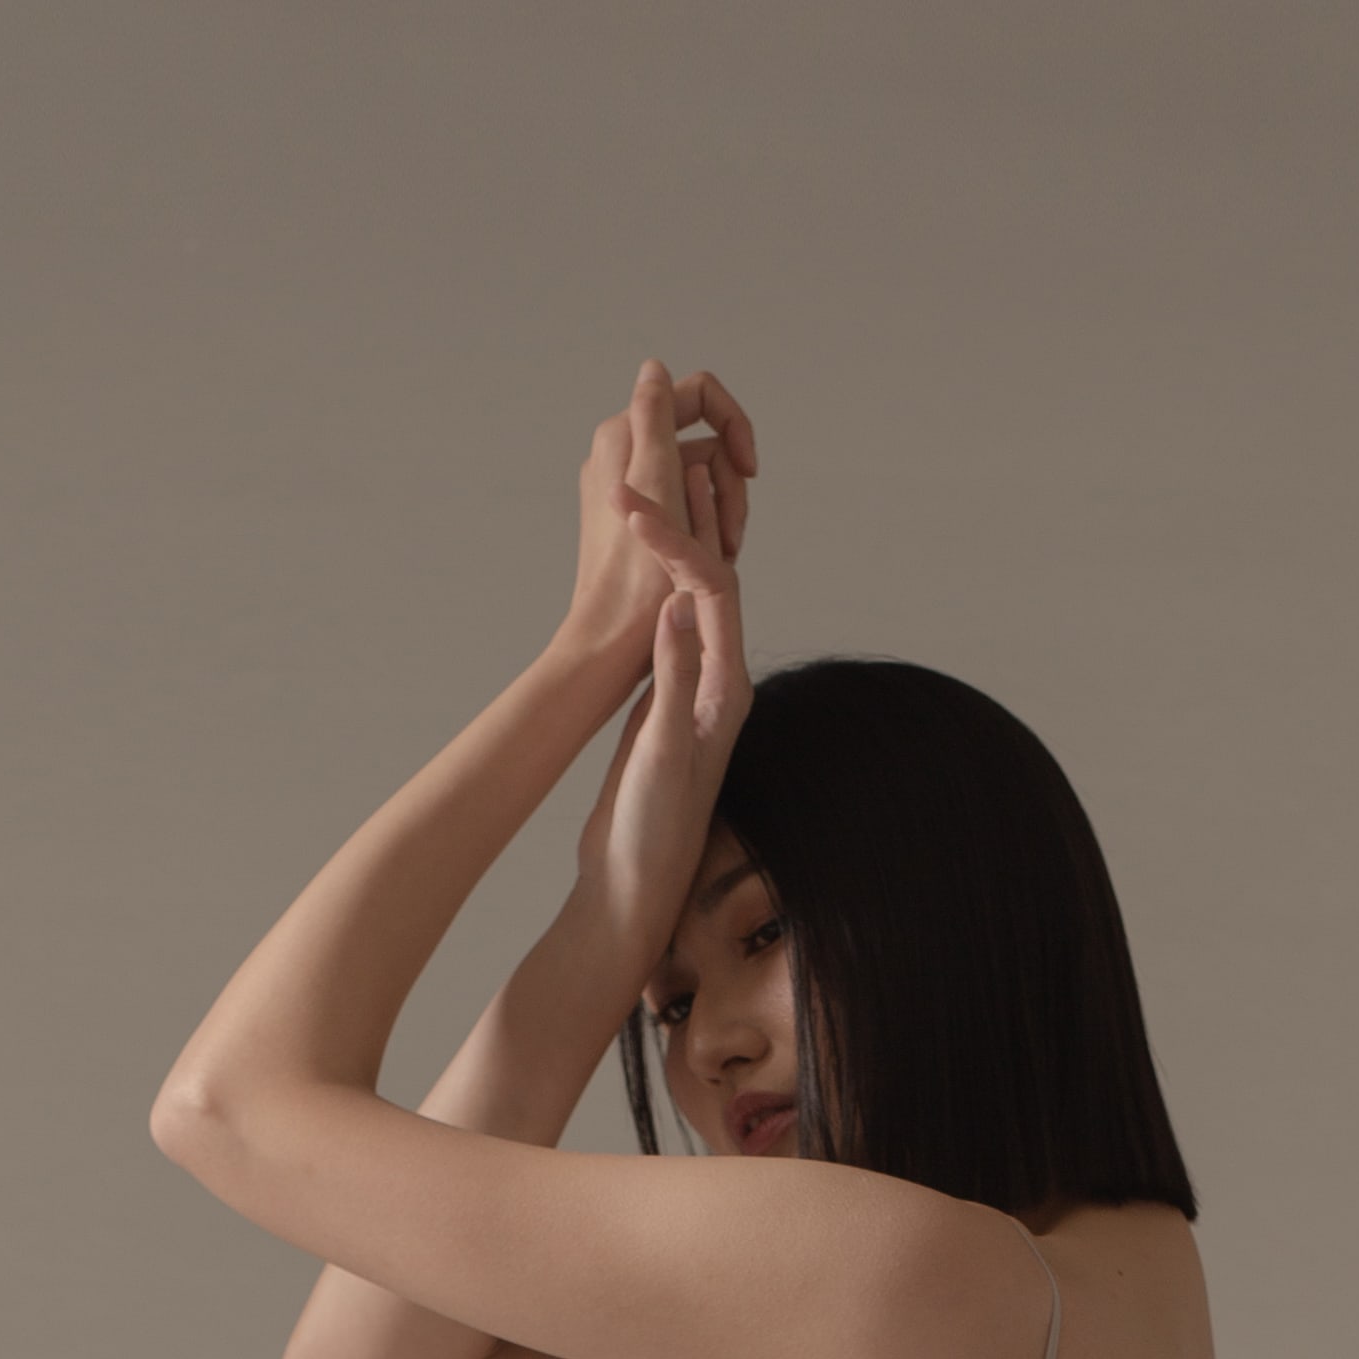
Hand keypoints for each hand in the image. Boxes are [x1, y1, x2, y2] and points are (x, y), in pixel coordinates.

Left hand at [555, 359, 755, 686]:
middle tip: (733, 536)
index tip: (750, 470)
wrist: (613, 642)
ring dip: (723, 511)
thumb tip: (653, 368)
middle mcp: (622, 455)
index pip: (699, 395)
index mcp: (625, 436)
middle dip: (730, 483)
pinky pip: (686, 507)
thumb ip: (655, 414)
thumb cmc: (638, 574)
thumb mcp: (656, 480)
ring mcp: (631, 490)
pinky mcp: (639, 523)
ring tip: (724, 557)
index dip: (734, 424)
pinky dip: (706, 528)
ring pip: (700, 477)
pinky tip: (709, 563)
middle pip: (704, 441)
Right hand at [575, 528, 753, 977]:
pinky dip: (654, 580)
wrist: (636, 887)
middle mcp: (721, 682)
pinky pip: (669, 621)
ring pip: (693, 596)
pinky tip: (631, 560)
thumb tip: (681, 604)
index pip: (712, 591)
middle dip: (683, 524)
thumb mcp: (660, 756)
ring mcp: (696, 689)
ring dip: (674, 543)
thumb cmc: (651, 834)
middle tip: (650, 471)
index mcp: (727, 690)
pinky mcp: (669, 700)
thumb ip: (673, 682)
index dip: (675, 542)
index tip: (634, 508)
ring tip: (647, 492)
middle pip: (714, 581)